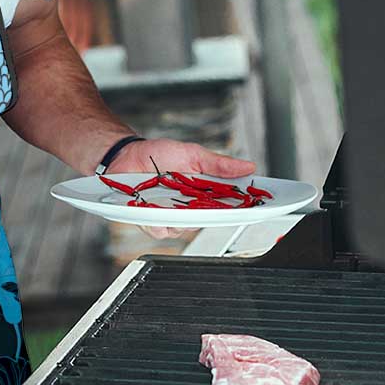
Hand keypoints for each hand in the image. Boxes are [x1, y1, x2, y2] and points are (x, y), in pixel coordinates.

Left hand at [109, 138, 256, 240]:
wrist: (126, 155)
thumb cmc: (158, 155)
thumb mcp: (192, 154)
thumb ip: (218, 164)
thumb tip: (248, 166)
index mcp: (203, 193)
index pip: (229, 205)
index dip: (244, 208)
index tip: (257, 206)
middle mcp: (189, 208)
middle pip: (208, 221)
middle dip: (212, 215)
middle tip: (212, 204)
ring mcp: (170, 216)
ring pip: (184, 229)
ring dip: (181, 217)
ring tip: (174, 201)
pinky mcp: (150, 221)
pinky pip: (159, 230)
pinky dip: (158, 221)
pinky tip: (154, 210)